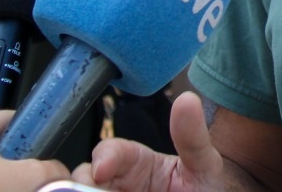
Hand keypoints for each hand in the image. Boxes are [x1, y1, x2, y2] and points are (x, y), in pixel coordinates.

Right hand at [74, 91, 223, 191]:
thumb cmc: (203, 189)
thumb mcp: (202, 165)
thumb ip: (193, 139)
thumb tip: (187, 99)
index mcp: (136, 162)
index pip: (109, 152)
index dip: (103, 157)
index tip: (102, 171)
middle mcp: (117, 182)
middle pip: (83, 177)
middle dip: (80, 183)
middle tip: (94, 191)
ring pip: (78, 191)